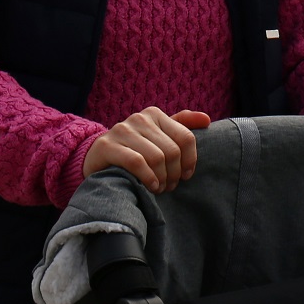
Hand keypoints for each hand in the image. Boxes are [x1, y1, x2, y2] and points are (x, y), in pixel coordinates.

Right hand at [83, 108, 210, 192]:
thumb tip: (207, 120)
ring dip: (162, 179)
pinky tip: (150, 187)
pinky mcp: (107, 146)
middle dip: (174, 174)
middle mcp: (139, 118)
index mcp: (155, 114)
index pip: (186, 138)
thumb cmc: (134, 150)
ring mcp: (121, 130)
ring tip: (160, 188)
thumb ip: (181, 126)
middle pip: (172, 151)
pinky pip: (137, 162)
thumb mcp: (157, 136)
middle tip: (170, 186)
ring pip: (156, 157)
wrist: (96, 158)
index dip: (190, 160)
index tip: (186, 175)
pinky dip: (148, 177)